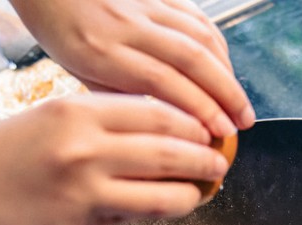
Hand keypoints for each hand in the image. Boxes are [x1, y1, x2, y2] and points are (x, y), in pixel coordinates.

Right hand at [0, 94, 229, 224]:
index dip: (192, 124)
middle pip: (170, 148)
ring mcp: (83, 186)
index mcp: (79, 108)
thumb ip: (101, 128)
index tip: (208, 131)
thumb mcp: (51, 120)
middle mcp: (85, 144)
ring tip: (203, 191)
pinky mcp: (75, 223)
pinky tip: (165, 211)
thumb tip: (152, 144)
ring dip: (191, 193)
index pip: (157, 111)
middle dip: (205, 158)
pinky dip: (155, 214)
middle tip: (219, 164)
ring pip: (162, 191)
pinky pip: (131, 218)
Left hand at [9, 0, 254, 137]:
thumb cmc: (58, 31)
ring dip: (228, 72)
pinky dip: (218, 44)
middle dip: (226, 95)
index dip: (199, 109)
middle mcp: (127, 25)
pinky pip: (196, 17)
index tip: (219, 134)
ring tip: (240, 103)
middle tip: (243, 124)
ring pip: (200, 36)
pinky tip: (225, 67)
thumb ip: (117, 94)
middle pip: (192, 59)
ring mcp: (144, 5)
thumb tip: (161, 121)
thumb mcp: (76, 72)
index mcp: (101, 52)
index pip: (163, 82)